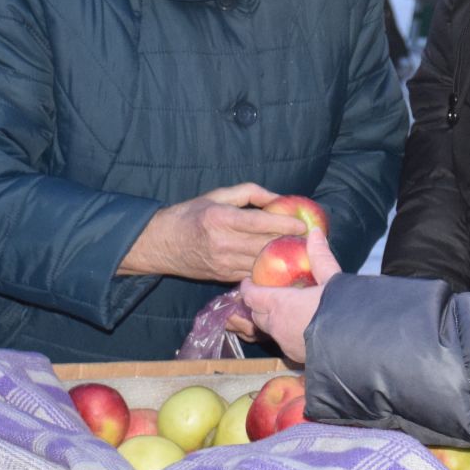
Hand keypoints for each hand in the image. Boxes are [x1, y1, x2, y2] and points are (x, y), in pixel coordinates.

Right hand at [119, 183, 305, 283]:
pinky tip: (282, 266)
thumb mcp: (216, 195)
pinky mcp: (223, 277)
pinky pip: (251, 274)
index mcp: (220, 218)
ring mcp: (223, 263)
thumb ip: (248, 192)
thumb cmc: (189, 215)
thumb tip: (277, 197)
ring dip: (281, 260)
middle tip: (309, 240)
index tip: (303, 225)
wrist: (160, 244)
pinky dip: (267, 271)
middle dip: (289, 243)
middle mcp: (222, 243)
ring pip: (260, 263)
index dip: (284, 224)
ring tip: (301, 253)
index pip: (259, 223)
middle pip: (263, 245)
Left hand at [241, 226, 341, 362]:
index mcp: (279, 304)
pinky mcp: (297, 358)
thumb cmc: (342, 309)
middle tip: (264, 295)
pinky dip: (287, 334)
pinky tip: (301, 329)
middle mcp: (277, 326)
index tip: (248, 281)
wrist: (357, 345)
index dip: (248, 288)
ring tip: (283, 312)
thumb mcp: (332, 278)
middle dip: (258, 305)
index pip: (252, 296)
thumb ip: (320, 257)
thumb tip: (315, 233)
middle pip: (257, 315)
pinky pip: (285, 343)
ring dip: (272, 321)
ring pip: (271, 331)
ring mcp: (285, 345)